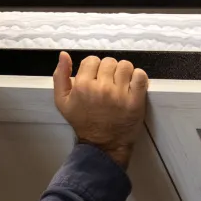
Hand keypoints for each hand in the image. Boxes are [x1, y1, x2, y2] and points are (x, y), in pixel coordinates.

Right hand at [53, 52, 147, 169]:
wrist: (102, 145)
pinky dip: (138, 78)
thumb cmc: (83, 122)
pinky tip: (132, 87)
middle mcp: (102, 88)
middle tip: (108, 85)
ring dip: (124, 73)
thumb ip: (60, 76)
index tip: (96, 80)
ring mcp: (120, 94)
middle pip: (109, 62)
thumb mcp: (62, 101)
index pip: (92, 60)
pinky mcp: (136, 101)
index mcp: (82, 86)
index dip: (94, 69)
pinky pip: (140, 76)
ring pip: (125, 66)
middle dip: (109, 71)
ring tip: (120, 85)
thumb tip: (64, 55)